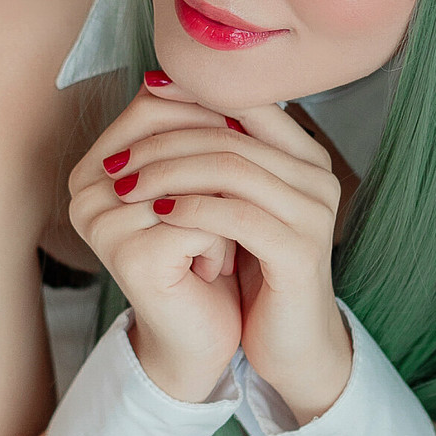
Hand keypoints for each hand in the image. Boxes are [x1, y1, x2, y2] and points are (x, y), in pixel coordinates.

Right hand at [68, 80, 243, 400]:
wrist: (203, 333)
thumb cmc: (202, 253)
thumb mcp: (196, 183)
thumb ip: (190, 130)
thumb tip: (201, 70)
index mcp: (92, 168)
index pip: (152, 106)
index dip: (207, 115)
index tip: (238, 148)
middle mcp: (84, 194)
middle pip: (171, 137)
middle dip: (217, 164)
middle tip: (229, 204)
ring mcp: (102, 225)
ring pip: (193, 181)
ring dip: (223, 210)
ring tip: (220, 241)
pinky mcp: (130, 257)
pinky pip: (201, 222)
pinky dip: (222, 244)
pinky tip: (211, 270)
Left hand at [111, 77, 353, 422]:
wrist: (292, 342)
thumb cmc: (259, 270)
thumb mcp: (238, 204)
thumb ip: (219, 158)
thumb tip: (158, 95)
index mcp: (305, 156)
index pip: (247, 101)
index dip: (193, 93)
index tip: (144, 93)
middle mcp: (317, 176)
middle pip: (231, 134)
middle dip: (166, 141)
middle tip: (118, 158)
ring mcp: (313, 212)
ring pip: (232, 169)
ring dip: (169, 173)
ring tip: (126, 186)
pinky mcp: (300, 251)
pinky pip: (237, 216)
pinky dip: (192, 210)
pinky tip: (158, 215)